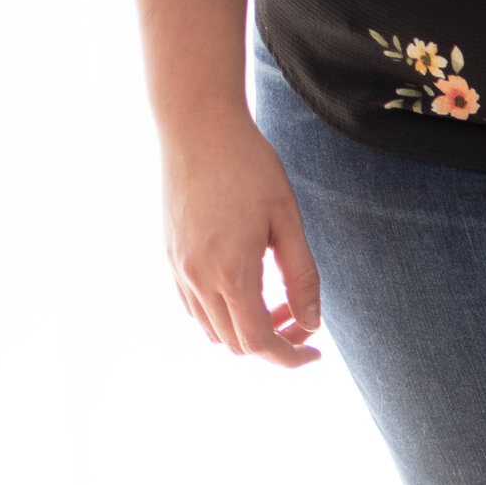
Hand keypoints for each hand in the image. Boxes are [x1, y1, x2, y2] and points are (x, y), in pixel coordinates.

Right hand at [162, 113, 321, 365]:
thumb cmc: (249, 167)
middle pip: (236, 343)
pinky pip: (194, 306)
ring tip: (278, 301)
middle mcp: (197, 277)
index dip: (290, 357)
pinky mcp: (170, 255)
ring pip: (213, 329)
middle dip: (274, 344)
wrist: (196, 127)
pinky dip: (224, 314)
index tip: (316, 353)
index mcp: (231, 272)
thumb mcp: (288, 222)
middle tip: (302, 320)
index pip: (259, 343)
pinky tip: (248, 289)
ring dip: (247, 330)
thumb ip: (302, 278)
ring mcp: (178, 267)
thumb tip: (311, 324)